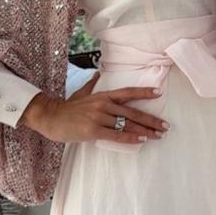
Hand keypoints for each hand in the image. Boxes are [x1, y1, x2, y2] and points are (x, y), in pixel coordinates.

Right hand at [19, 72, 169, 144]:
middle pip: (132, 112)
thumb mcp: (81, 92)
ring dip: (145, 130)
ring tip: (158, 135)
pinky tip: (141, 140)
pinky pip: (116, 135)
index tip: (158, 93)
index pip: (127, 92)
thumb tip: (96, 75)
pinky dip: (130, 137)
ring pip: (127, 124)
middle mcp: (103, 104)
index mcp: (102, 95)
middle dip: (151, 120)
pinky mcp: (93, 130)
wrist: (50, 116)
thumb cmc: (67, 107)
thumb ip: (92, 85)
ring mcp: (98, 117)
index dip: (143, 92)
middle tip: (165, 126)